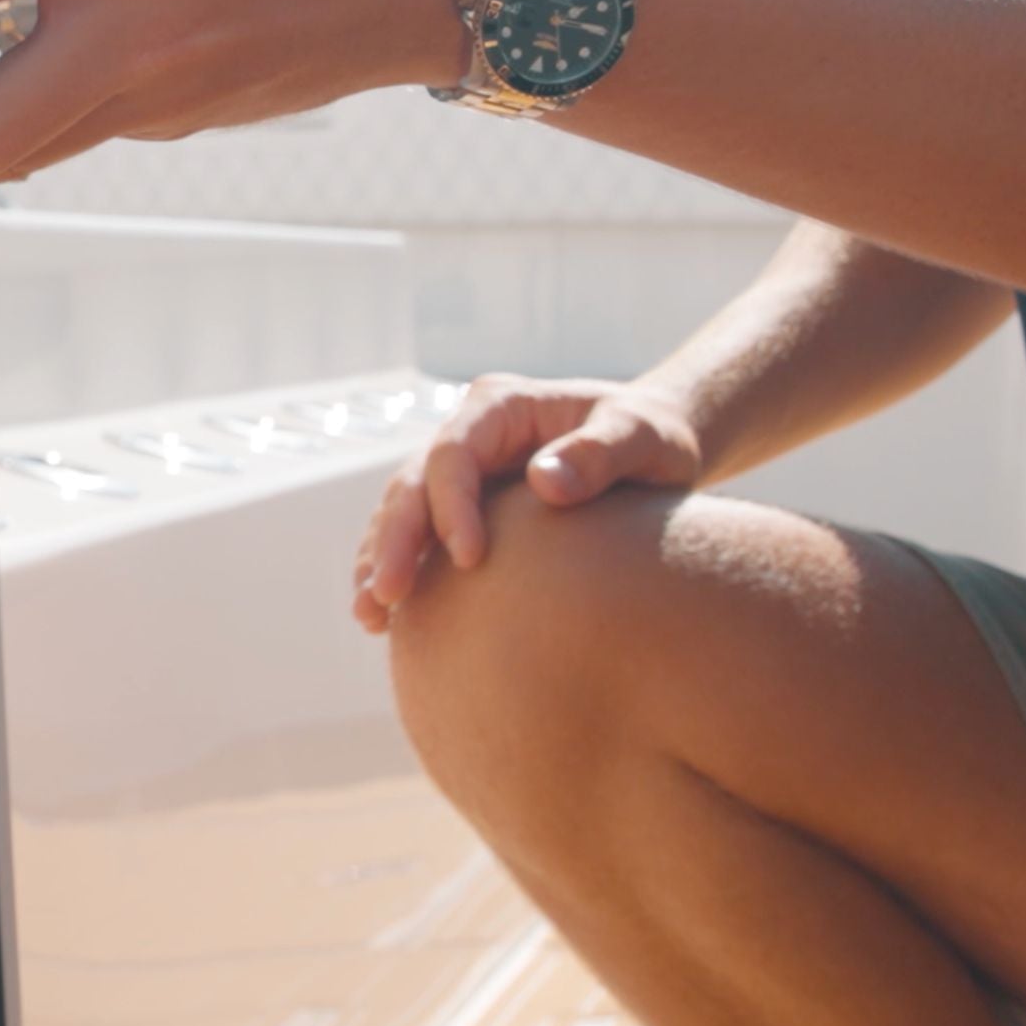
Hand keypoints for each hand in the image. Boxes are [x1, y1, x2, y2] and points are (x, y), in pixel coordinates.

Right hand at [351, 375, 703, 632]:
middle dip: (394, 540)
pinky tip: (386, 619)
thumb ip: (599, 454)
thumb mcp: (641, 437)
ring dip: (382, 560)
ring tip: (370, 617)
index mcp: (501, 406)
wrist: (656, 446)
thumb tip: (543, 484)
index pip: (453, 452)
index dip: (451, 504)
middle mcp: (469, 433)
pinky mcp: (465, 506)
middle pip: (413, 484)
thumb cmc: (653, 437)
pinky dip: (401, 569)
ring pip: (404, 512)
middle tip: (387, 599)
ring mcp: (463, 471)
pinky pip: (420, 536)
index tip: (471, 560)